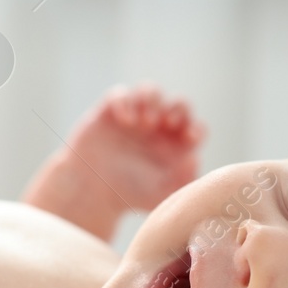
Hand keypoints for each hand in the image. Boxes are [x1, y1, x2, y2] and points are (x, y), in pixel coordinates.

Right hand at [63, 85, 205, 211]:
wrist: (92, 193)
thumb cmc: (129, 195)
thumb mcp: (160, 195)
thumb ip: (181, 181)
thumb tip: (194, 158)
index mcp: (174, 145)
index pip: (194, 126)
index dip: (196, 127)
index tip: (189, 138)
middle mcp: (157, 129)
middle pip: (178, 103)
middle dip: (178, 107)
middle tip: (169, 122)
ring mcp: (133, 118)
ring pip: (150, 91)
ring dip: (152, 100)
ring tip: (146, 121)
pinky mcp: (109, 113)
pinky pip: (119, 94)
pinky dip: (124, 101)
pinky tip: (125, 120)